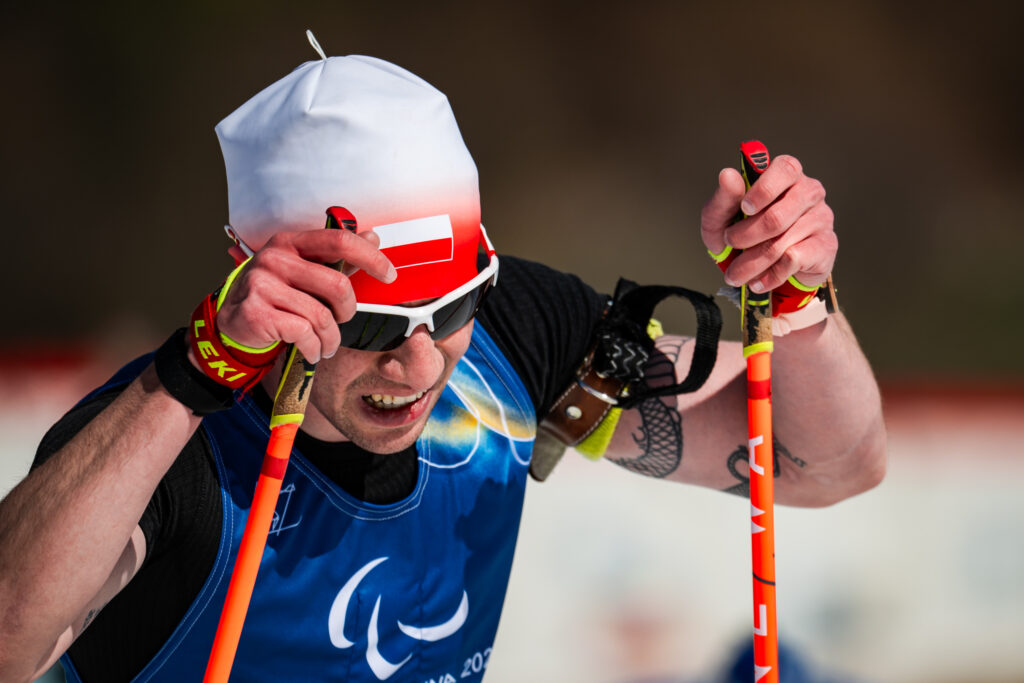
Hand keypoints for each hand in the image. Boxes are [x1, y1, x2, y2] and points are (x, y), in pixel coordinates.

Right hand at [215, 229, 395, 362]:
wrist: (231, 325)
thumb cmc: (275, 297)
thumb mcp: (302, 272)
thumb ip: (337, 259)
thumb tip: (373, 237)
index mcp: (290, 242)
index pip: (339, 240)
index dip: (370, 257)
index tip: (388, 274)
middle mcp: (274, 258)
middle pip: (336, 285)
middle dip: (348, 310)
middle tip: (342, 321)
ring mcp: (262, 284)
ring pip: (321, 315)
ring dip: (330, 338)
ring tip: (326, 345)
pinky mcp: (256, 312)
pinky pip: (303, 333)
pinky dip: (314, 348)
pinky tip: (311, 351)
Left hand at [700, 154, 835, 292]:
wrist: (766, 272)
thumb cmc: (742, 235)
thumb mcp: (722, 219)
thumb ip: (723, 198)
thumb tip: (727, 174)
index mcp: (786, 175)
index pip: (786, 168)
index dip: (764, 189)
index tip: (744, 208)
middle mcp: (809, 191)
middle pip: (777, 216)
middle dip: (745, 236)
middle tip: (730, 244)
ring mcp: (821, 217)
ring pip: (781, 243)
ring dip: (751, 263)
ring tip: (735, 274)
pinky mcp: (826, 244)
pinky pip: (793, 260)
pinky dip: (769, 275)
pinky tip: (758, 282)